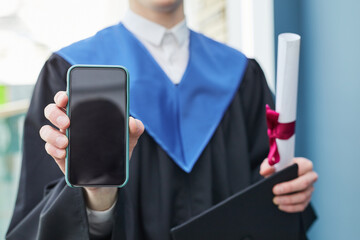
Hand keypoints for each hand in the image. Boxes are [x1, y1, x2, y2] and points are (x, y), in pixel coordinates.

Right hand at [40, 91, 143, 210]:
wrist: (110, 174)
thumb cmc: (117, 150)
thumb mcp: (129, 139)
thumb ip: (135, 128)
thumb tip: (133, 121)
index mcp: (84, 114)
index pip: (68, 99)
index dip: (63, 95)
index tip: (66, 97)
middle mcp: (70, 123)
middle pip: (52, 110)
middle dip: (55, 113)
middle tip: (67, 122)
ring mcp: (62, 138)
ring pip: (46, 130)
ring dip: (52, 134)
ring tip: (66, 142)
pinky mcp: (59, 154)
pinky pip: (49, 148)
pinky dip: (54, 149)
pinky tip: (64, 154)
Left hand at [260, 157, 317, 212]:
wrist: (280, 175)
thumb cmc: (278, 167)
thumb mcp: (272, 163)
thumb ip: (268, 165)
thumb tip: (265, 172)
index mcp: (305, 164)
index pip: (303, 168)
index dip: (290, 176)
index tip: (276, 186)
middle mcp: (311, 176)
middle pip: (303, 183)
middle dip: (288, 189)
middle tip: (274, 192)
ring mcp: (310, 189)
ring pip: (302, 196)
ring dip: (288, 200)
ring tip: (275, 200)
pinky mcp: (307, 199)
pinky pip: (301, 205)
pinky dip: (291, 207)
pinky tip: (280, 206)